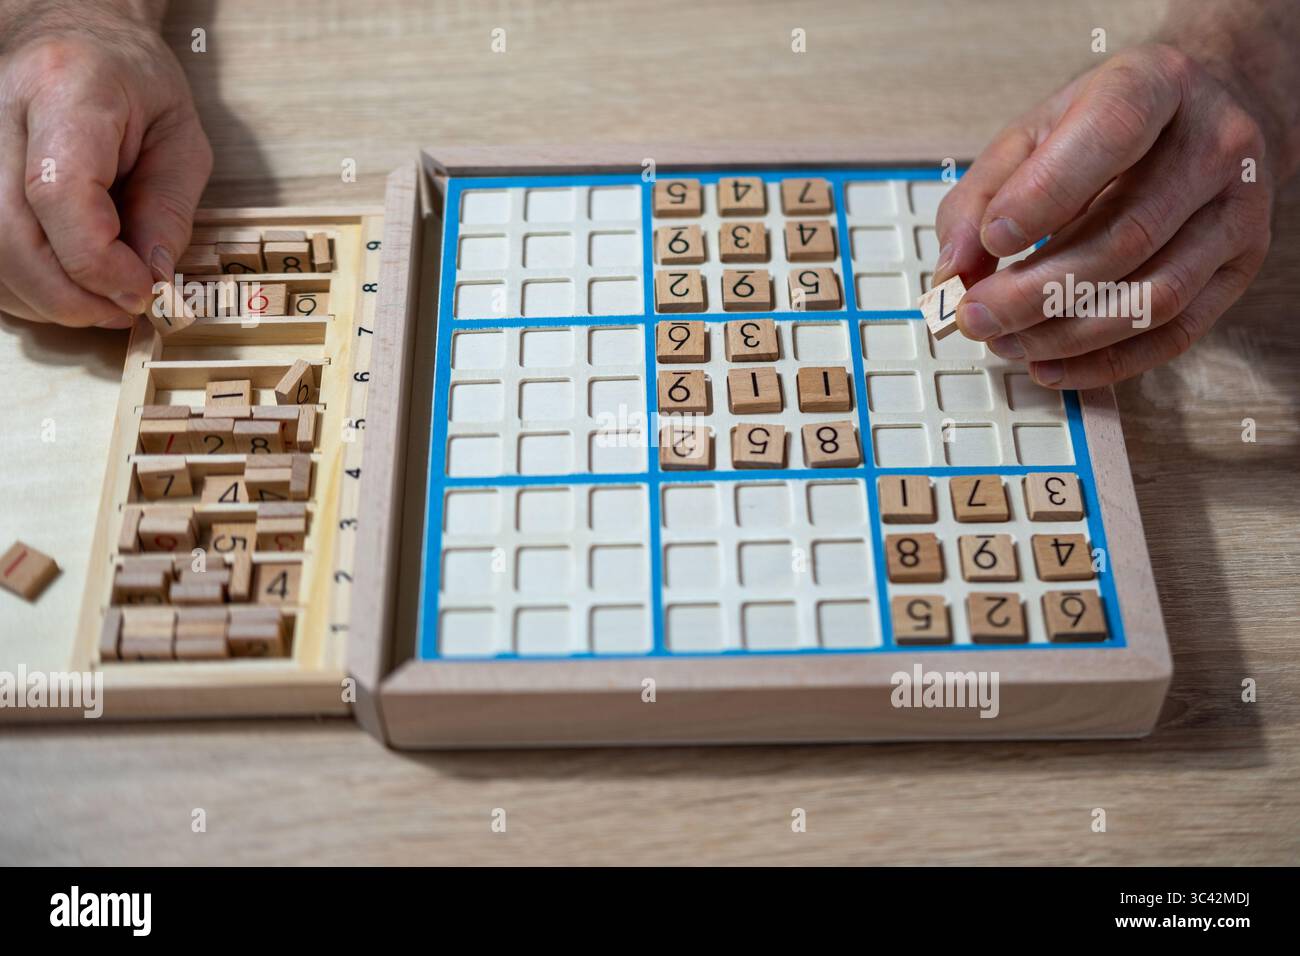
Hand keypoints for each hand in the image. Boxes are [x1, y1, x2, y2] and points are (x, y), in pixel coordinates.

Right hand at [0, 17, 211, 328]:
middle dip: (73, 296)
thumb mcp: (180, 138)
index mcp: (64, 91)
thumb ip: (169, 211)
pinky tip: (66, 283)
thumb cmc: (130, 80)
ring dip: (48, 298)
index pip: (57, 194)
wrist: (70, 30)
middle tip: (125, 310)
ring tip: (103, 297)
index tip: (141, 290)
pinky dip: (25, 285)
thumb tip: (152, 280)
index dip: (98, 263)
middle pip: (11, 236)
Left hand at [934, 43, 1275, 388]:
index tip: (994, 239)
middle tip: (976, 316)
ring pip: (1153, 296)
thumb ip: (981, 197)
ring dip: (1065, 334)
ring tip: (1004, 341)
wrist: (1198, 120)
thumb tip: (954, 273)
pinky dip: (1104, 363)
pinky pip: (1175, 334)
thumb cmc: (1100, 130)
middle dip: (1037, 290)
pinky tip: (1048, 364)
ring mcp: (1239, 209)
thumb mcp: (1031, 136)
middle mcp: (1215, 143)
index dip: (1047, 193)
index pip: (1111, 134)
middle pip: (1127, 235)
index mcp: (1157, 85)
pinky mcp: (1241, 266)